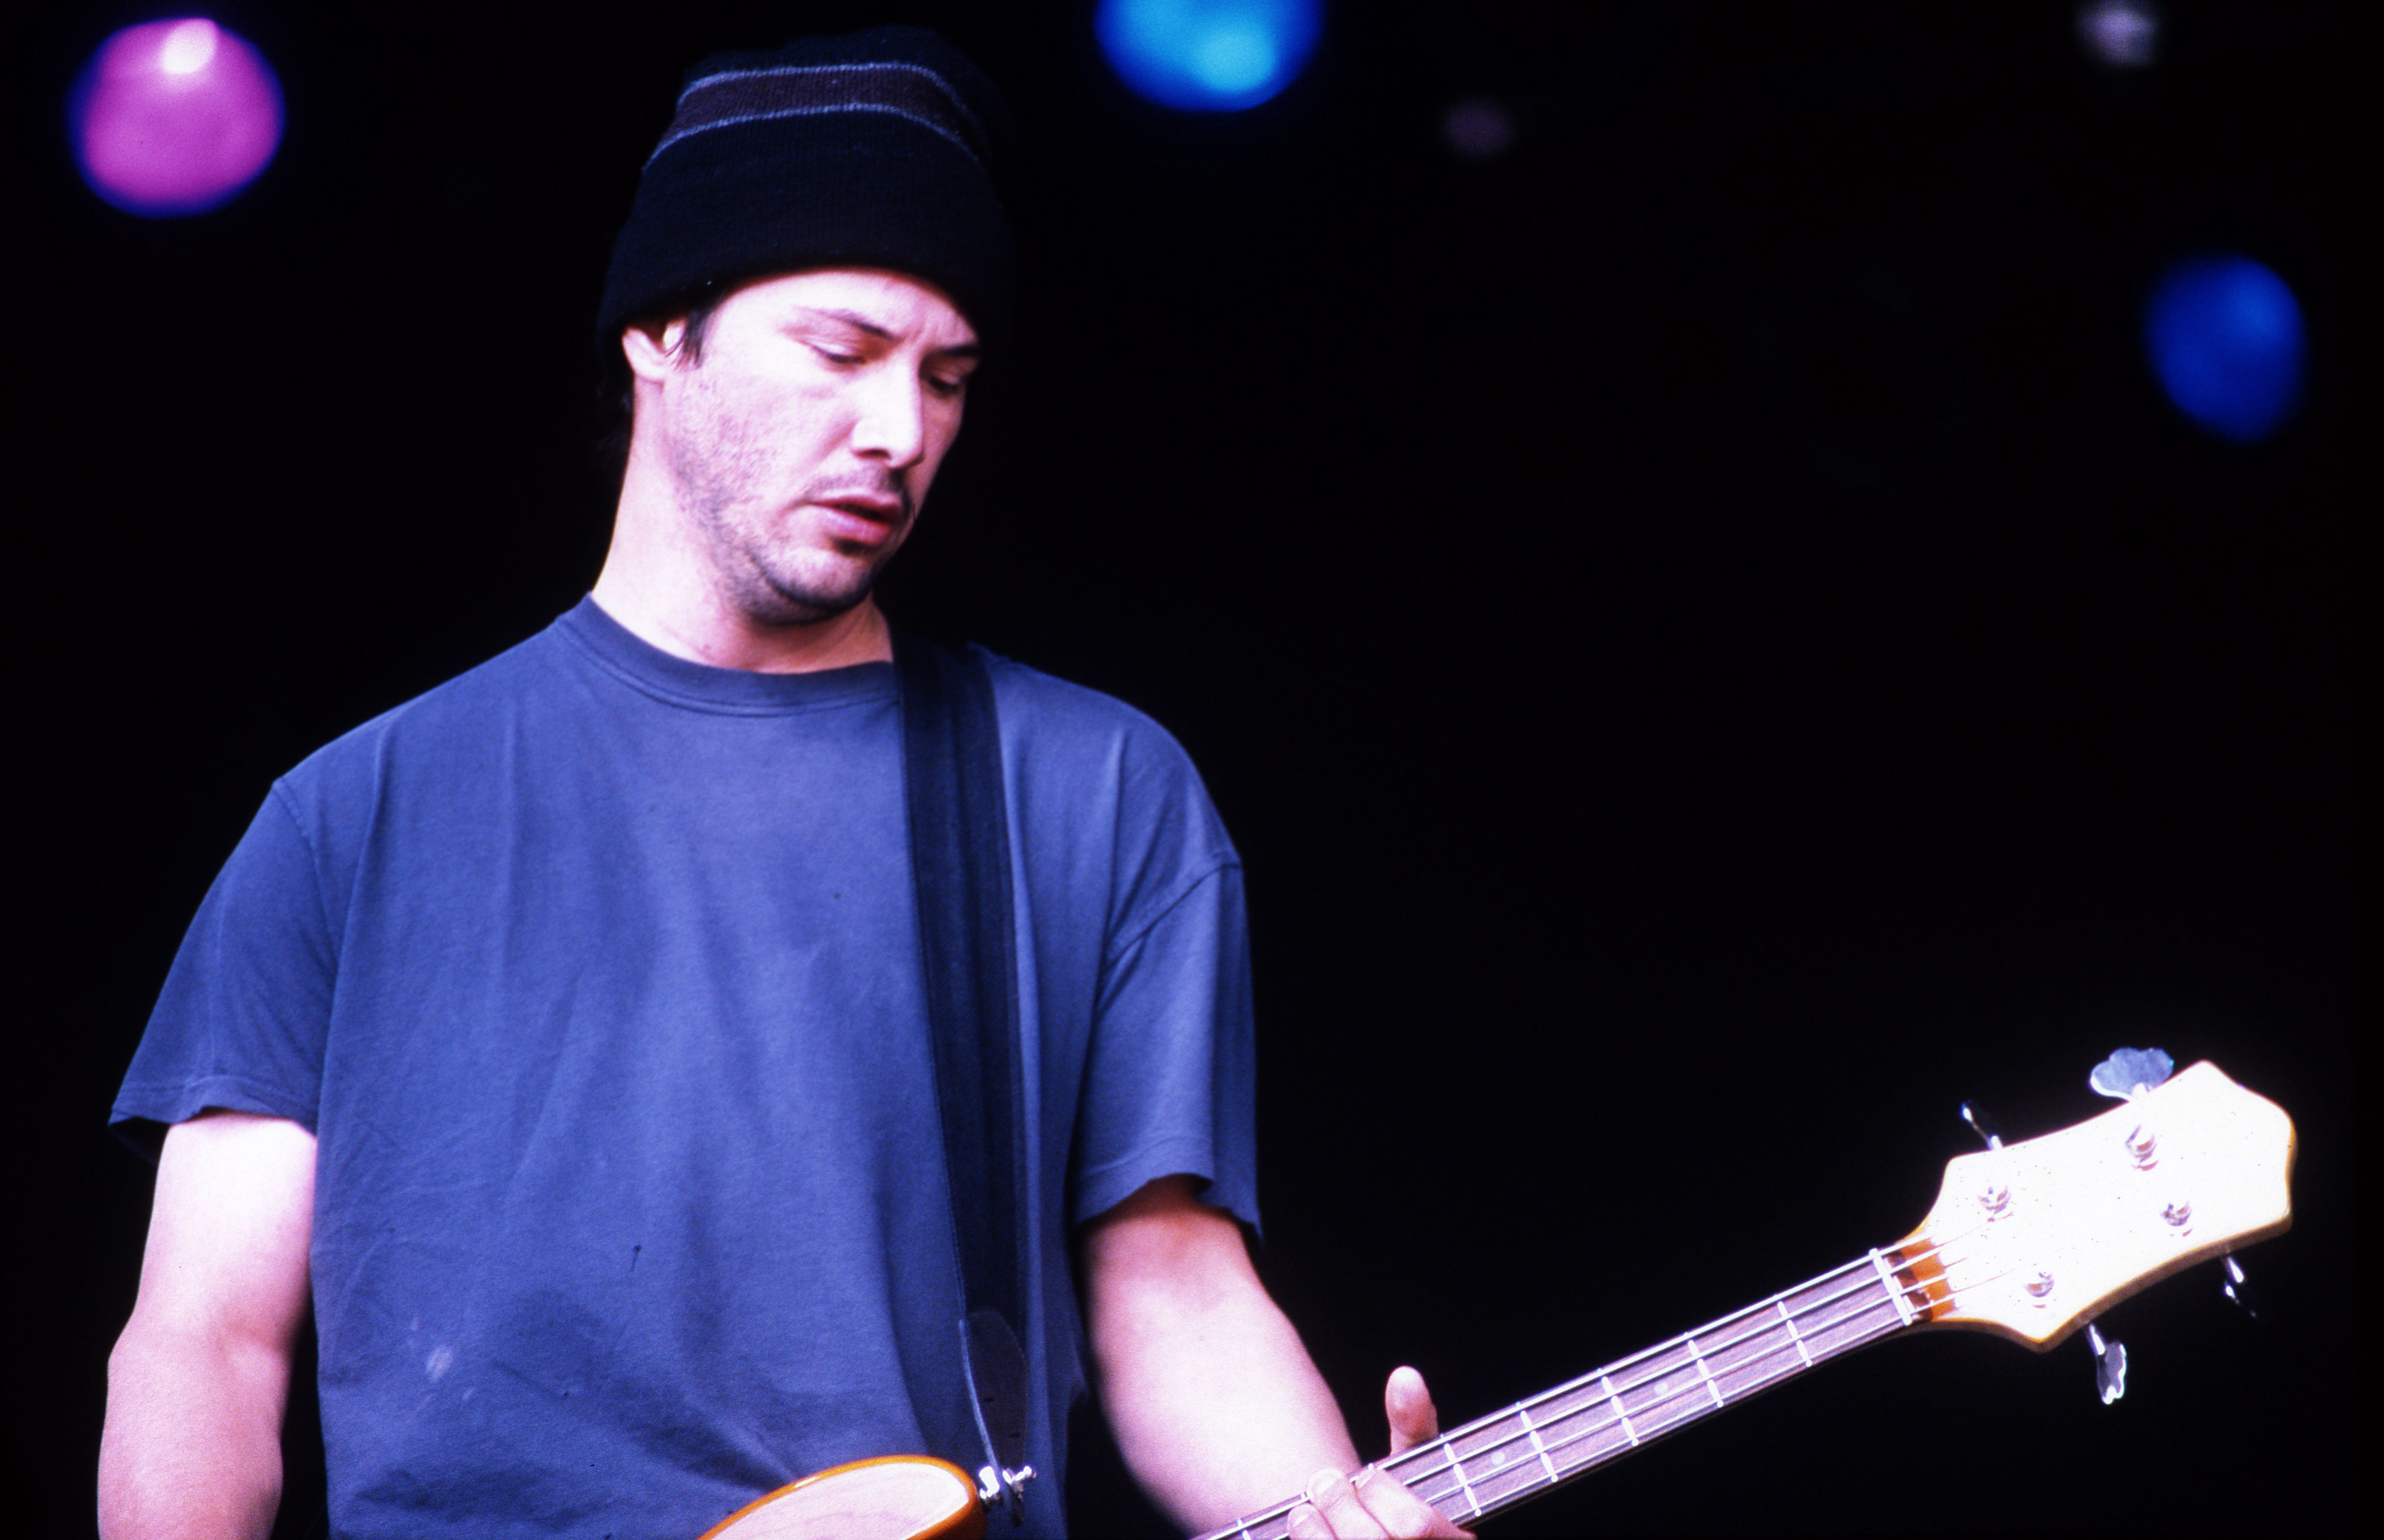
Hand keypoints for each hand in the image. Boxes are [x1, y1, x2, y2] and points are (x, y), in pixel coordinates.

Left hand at [1284, 1366, 1473, 1538]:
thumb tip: (1405, 1376)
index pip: (1415, 1528)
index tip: (1365, 1476)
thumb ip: (1414, 1427)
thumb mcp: (1417, 1473)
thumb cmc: (1398, 1514)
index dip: (1383, 1496)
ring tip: (1304, 1513)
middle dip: (1341, 1509)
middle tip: (1322, 1484)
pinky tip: (1300, 1535)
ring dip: (1314, 1534)